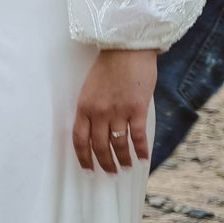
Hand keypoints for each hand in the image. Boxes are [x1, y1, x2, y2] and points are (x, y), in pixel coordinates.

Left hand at [74, 48, 157, 172]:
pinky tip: (144, 158)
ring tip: (126, 168)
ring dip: (123, 159)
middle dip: (104, 163)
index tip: (89, 169)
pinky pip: (138, 136)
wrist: (126, 49)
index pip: (79, 139)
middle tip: (110, 173)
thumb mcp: (90, 88)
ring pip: (118, 144)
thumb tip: (96, 129)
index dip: (84, 157)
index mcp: (84, 107)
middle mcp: (99, 112)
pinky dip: (141, 149)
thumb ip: (92, 108)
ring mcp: (118, 111)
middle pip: (99, 146)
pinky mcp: (137, 109)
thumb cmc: (108, 67)